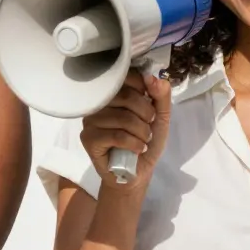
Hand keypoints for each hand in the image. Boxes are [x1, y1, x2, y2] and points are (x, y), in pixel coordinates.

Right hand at [79, 70, 172, 190]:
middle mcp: (98, 103)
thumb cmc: (145, 142)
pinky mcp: (89, 139)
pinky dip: (134, 143)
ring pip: (122, 117)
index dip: (143, 89)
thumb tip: (153, 77)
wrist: (137, 172)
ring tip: (143, 141)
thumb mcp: (160, 117)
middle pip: (125, 96)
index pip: (126, 77)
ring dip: (142, 132)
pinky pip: (116, 135)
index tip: (150, 105)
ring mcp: (90, 120)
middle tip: (149, 127)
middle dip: (146, 114)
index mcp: (113, 93)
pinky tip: (138, 149)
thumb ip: (160, 96)